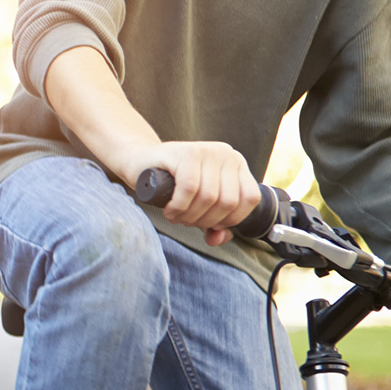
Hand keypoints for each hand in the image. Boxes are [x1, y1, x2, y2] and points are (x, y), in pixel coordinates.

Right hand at [115, 140, 258, 245]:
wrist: (140, 162)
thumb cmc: (171, 184)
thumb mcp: (199, 204)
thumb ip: (215, 224)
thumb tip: (218, 238)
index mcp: (237, 164)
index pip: (250, 199)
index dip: (231, 220)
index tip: (209, 224)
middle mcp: (226, 154)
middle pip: (228, 202)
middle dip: (204, 221)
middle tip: (186, 221)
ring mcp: (206, 151)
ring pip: (209, 197)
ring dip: (189, 216)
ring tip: (176, 216)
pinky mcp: (186, 152)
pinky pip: (190, 189)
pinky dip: (179, 206)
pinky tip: (170, 209)